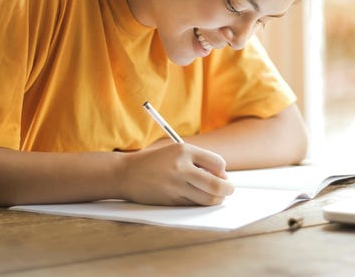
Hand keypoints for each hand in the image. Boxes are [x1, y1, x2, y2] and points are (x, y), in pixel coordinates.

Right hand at [117, 143, 233, 205]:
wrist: (126, 173)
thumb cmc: (155, 162)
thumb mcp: (176, 152)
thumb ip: (198, 161)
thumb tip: (222, 177)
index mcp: (184, 150)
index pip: (218, 163)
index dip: (223, 171)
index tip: (220, 175)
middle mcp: (181, 168)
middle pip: (217, 185)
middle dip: (227, 189)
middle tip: (228, 189)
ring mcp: (176, 186)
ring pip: (208, 198)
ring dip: (216, 199)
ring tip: (214, 195)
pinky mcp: (171, 200)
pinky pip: (194, 204)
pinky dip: (200, 203)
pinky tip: (196, 197)